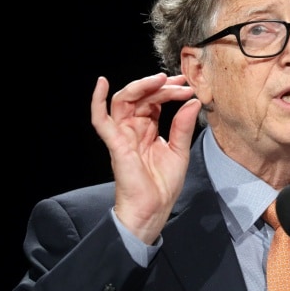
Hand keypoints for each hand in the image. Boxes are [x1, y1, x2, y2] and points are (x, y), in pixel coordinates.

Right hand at [91, 73, 200, 243]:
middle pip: (141, 97)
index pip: (154, 101)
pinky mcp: (116, 144)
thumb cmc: (163, 186)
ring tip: (161, 80)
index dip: (169, 91)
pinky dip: (97, 101)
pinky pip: (100, 120)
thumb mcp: (180, 150)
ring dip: (141, 86)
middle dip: (160, 86)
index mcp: (148, 130)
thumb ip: (183, 126)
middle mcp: (133, 129)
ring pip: (124, 100)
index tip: (187, 87)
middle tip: (180, 83)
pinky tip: (101, 84)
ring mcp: (123, 135)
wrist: (153, 209)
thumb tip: (192, 102)